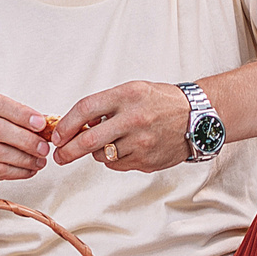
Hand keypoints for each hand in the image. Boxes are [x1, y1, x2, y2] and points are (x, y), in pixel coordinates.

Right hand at [0, 93, 53, 197]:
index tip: (40, 123)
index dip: (20, 112)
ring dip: (24, 157)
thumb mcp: (2, 122)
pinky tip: (30, 170)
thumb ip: (22, 120)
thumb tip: (50, 122)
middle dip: (25, 138)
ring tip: (40, 160)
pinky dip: (18, 171)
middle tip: (44, 147)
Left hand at [50, 80, 190, 171]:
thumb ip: (106, 105)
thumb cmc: (163, 102)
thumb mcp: (133, 91)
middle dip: (68, 151)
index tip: (57, 135)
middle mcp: (134, 119)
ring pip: (102, 155)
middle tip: (59, 156)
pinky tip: (125, 148)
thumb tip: (77, 125)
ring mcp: (142, 142)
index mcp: (128, 95)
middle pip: (89, 140)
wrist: (199, 118)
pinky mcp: (147, 161)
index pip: (85, 109)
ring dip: (96, 152)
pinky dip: (113, 159)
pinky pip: (118, 164)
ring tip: (108, 142)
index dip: (66, 125)